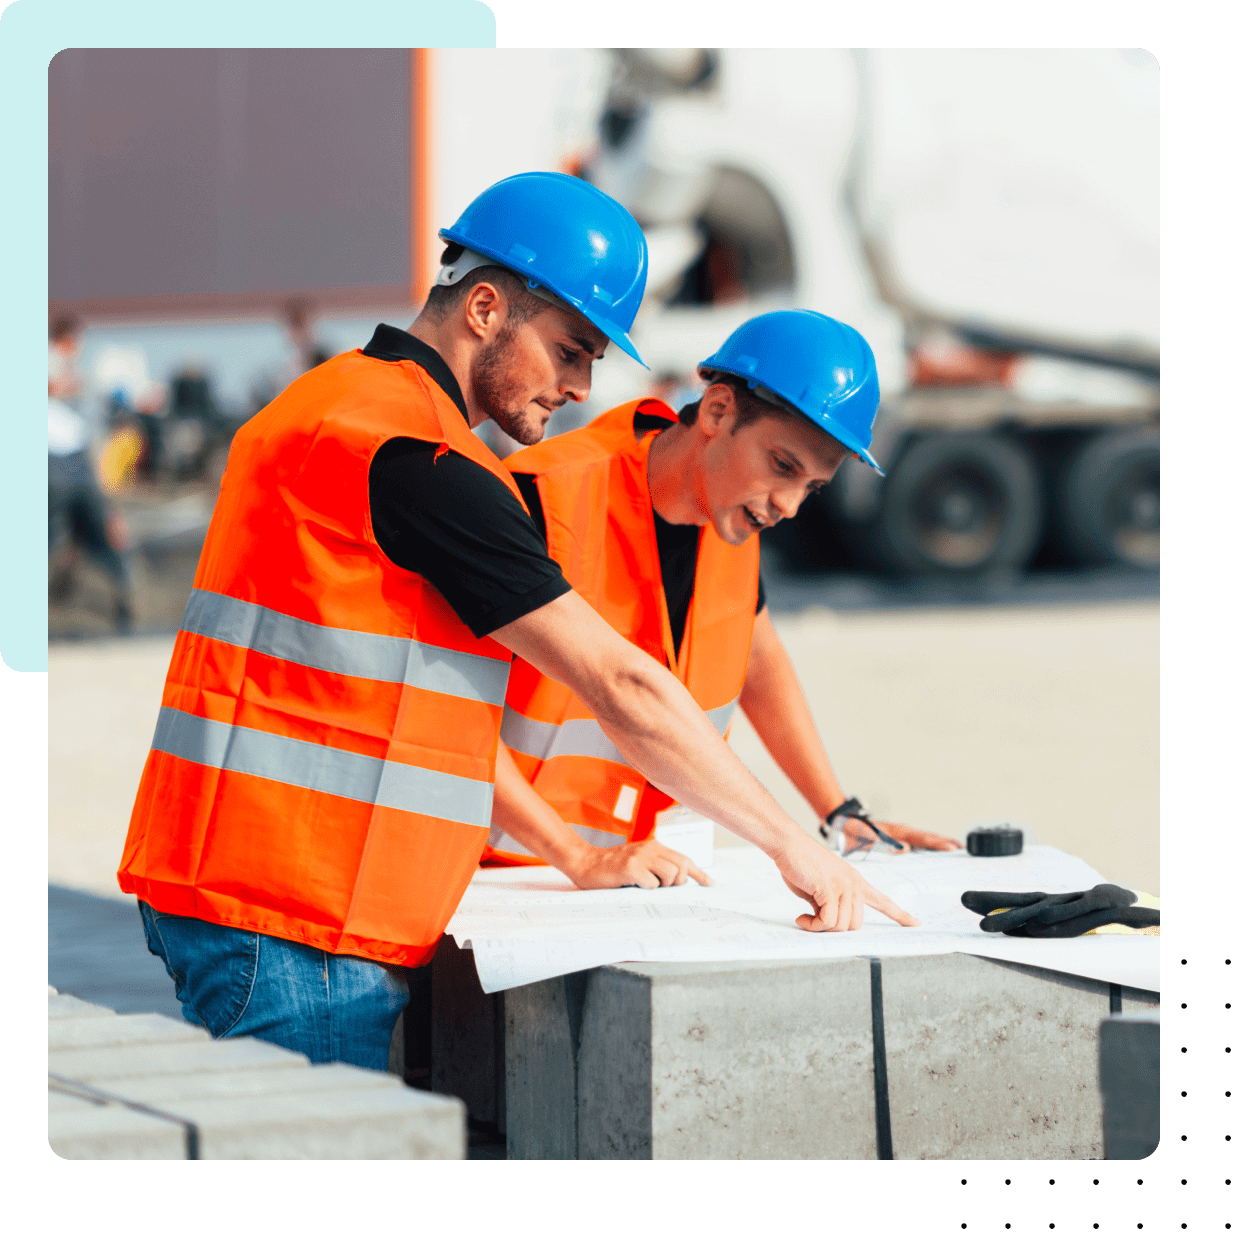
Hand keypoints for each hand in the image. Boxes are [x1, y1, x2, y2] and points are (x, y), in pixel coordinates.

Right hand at [566, 838, 713, 890]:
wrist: (585, 863)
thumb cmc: (612, 867)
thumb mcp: (639, 862)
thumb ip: (656, 866)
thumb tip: (678, 881)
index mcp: (654, 846)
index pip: (684, 859)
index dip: (699, 873)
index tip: (710, 883)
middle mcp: (650, 848)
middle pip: (682, 866)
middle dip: (679, 882)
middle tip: (665, 888)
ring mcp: (641, 857)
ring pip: (670, 874)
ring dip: (663, 886)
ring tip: (647, 886)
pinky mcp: (631, 868)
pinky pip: (652, 884)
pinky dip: (647, 890)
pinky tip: (634, 885)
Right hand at [772, 832, 920, 931]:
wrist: (788, 843)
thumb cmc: (800, 861)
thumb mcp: (820, 887)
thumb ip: (830, 902)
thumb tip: (827, 922)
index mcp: (855, 880)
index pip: (883, 900)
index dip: (900, 914)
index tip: (915, 923)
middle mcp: (854, 883)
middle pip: (856, 924)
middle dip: (834, 928)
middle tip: (815, 921)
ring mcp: (844, 886)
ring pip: (841, 926)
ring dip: (819, 927)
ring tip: (806, 917)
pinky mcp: (830, 889)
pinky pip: (826, 922)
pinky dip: (811, 925)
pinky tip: (801, 917)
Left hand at [841, 817, 961, 853]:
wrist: (842, 822)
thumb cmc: (854, 830)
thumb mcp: (867, 837)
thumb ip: (885, 843)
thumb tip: (906, 849)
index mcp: (897, 832)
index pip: (922, 838)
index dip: (937, 844)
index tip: (952, 848)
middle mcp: (901, 831)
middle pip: (927, 837)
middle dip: (945, 842)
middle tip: (962, 849)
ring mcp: (900, 833)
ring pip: (924, 838)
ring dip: (939, 842)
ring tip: (956, 848)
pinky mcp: (897, 837)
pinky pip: (917, 840)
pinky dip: (928, 843)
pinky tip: (933, 850)